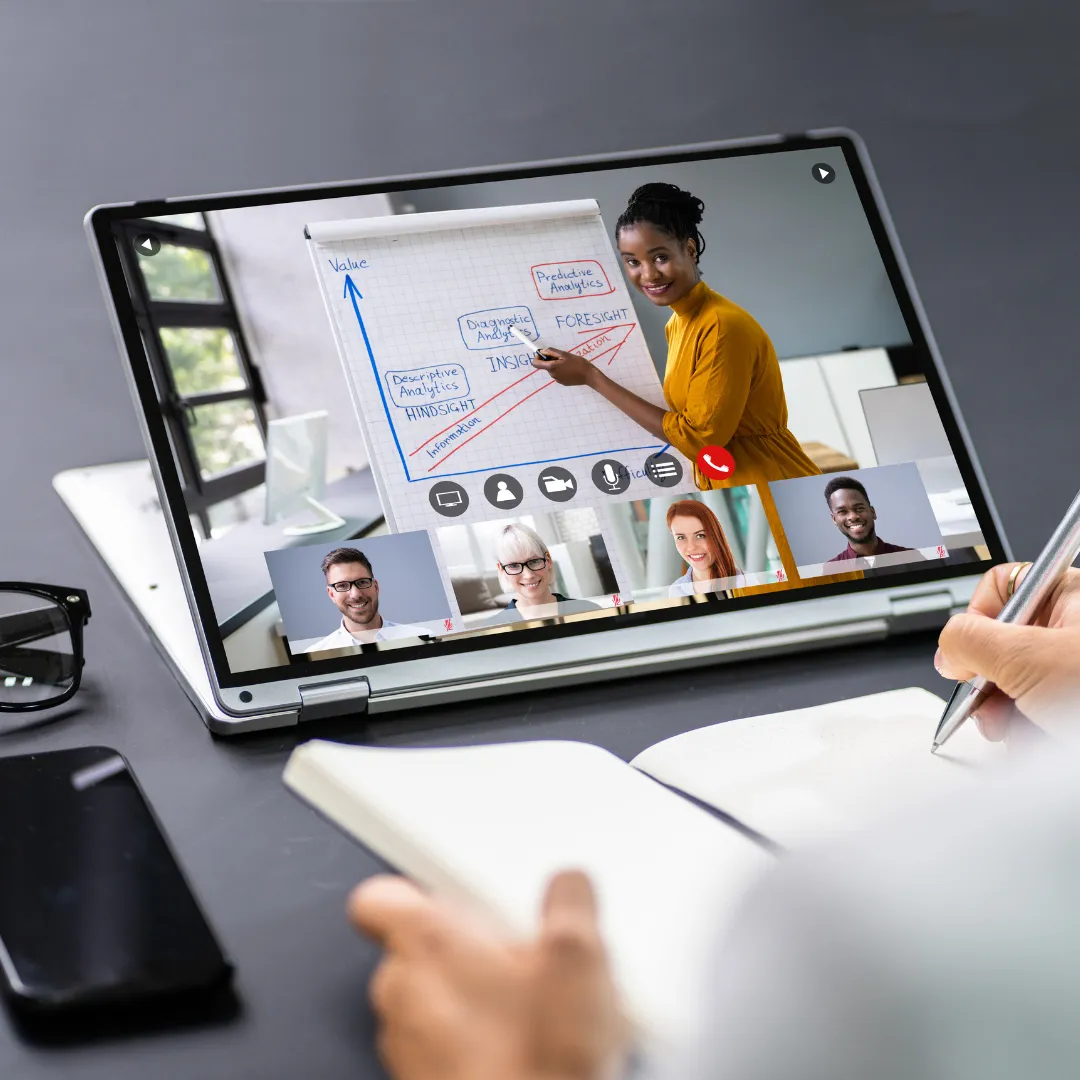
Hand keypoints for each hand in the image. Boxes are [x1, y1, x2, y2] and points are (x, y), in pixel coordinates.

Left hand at [348, 870, 624, 1079]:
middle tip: (520, 957)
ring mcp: (405, 1044)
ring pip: (430, 997)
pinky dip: (472, 1039)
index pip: (380, 897)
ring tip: (529, 1008)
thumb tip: (569, 886)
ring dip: (471, 997)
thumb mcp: (578, 956)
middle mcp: (401, 990)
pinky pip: (439, 1043)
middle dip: (468, 947)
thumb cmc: (535, 1063)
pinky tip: (523, 1046)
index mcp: (425, 940)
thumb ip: (569, 901)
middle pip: (418, 945)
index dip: (416, 893)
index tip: (460, 898)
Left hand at [532, 348, 596, 386]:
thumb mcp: (564, 354)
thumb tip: (542, 351)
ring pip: (553, 370)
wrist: (588, 375)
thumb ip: (551, 352)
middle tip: (562, 356)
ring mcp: (557, 380)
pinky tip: (571, 369)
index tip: (544, 354)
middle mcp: (552, 374)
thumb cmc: (578, 363)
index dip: (537, 357)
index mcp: (551, 367)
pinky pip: (559, 374)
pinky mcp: (562, 382)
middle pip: (546, 366)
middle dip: (551, 360)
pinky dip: (562, 370)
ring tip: (568, 363)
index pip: (535, 364)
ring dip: (557, 365)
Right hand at [935, 563, 1079, 738]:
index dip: (974, 622)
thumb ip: (970, 641)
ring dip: (1010, 716)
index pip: (1000, 589)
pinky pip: (1041, 713)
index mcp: (1071, 596)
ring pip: (1021, 686)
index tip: (965, 657)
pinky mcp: (1077, 706)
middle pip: (1005, 645)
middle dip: (991, 683)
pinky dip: (1033, 734)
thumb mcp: (1027, 658)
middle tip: (990, 706)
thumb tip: (948, 648)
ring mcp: (1078, 670)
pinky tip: (1040, 744)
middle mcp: (1078, 629)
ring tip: (1022, 733)